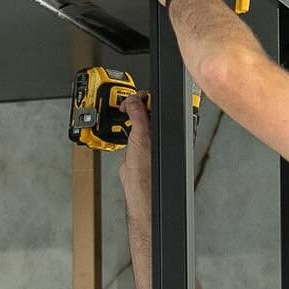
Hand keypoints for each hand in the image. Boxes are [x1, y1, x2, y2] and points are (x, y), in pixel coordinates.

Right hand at [119, 94, 150, 211]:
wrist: (137, 190)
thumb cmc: (146, 172)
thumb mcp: (140, 137)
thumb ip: (138, 115)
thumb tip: (133, 101)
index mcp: (165, 130)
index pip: (156, 105)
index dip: (144, 98)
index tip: (132, 99)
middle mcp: (159, 135)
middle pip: (147, 109)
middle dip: (135, 104)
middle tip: (125, 106)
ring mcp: (149, 140)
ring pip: (139, 118)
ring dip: (129, 114)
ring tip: (123, 114)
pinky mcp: (139, 147)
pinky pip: (133, 130)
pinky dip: (127, 125)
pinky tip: (124, 127)